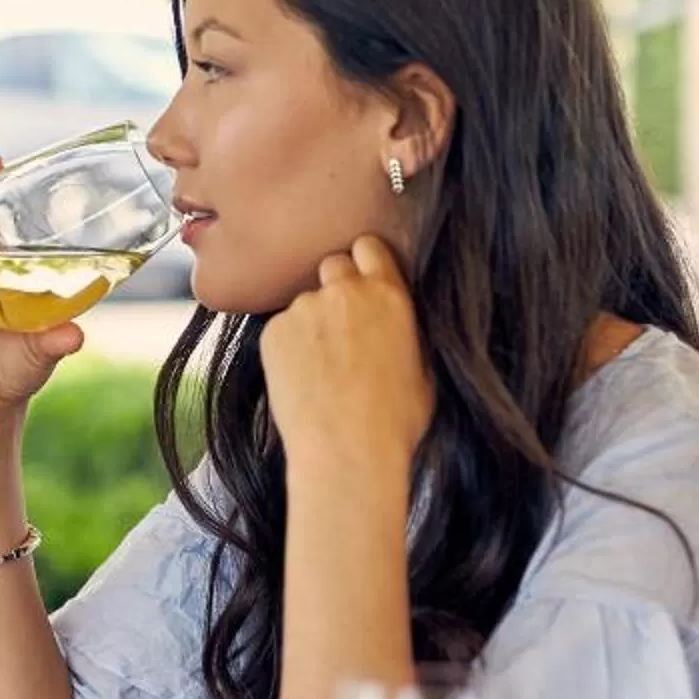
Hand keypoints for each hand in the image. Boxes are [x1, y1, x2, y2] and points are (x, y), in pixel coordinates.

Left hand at [263, 234, 432, 488]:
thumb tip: (398, 323)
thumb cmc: (395, 422)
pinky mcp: (273, 332)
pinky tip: (302, 380)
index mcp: (389, 295)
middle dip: (336, 288)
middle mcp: (344, 292)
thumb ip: (407, 331)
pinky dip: (287, 347)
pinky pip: (281, 329)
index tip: (364, 281)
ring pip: (305, 303)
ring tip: (321, 369)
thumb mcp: (424, 370)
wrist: (346, 451)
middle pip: (333, 265)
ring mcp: (304, 309)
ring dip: (311, 323)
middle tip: (341, 328)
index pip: (369, 247)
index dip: (365, 263)